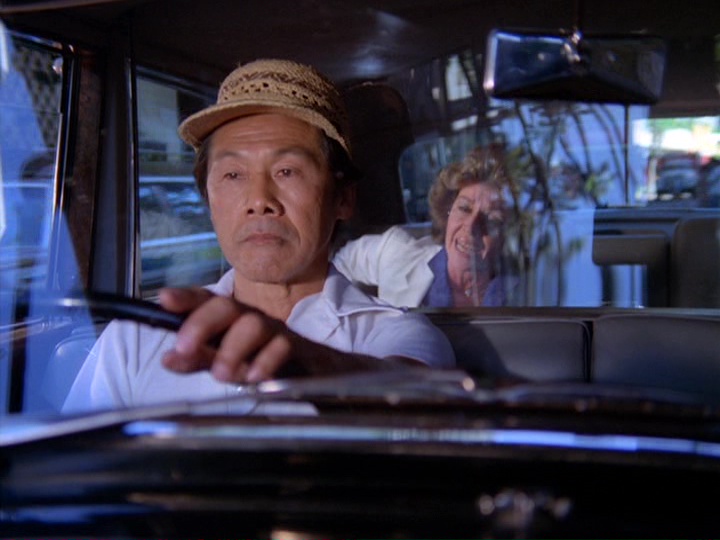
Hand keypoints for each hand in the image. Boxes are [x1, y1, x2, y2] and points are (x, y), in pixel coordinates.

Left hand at [158, 287, 304, 382]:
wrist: (309, 370)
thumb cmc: (259, 360)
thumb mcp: (223, 362)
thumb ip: (197, 360)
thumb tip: (168, 358)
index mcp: (228, 317)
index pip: (204, 299)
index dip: (185, 297)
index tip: (164, 299)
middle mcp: (248, 317)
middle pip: (226, 306)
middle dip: (202, 324)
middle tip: (183, 348)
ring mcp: (272, 329)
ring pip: (253, 325)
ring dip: (233, 349)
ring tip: (220, 374)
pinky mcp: (294, 346)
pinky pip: (281, 347)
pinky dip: (266, 361)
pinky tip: (254, 377)